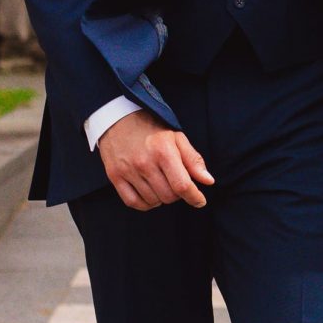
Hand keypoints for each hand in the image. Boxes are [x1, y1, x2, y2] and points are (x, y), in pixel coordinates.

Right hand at [98, 111, 213, 209]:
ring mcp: (128, 170)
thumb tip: (208, 181)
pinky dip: (145, 204)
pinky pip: (133, 202)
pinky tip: (149, 194)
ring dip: (162, 198)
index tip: (200, 201)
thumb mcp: (176, 137)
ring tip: (161, 184)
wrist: (118, 117)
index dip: (194, 197)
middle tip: (176, 183)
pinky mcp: (115, 176)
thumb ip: (193, 160)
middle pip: (168, 196)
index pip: (182, 185)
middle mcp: (144, 162)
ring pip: (153, 201)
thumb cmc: (151, 128)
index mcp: (163, 151)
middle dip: (178, 195)